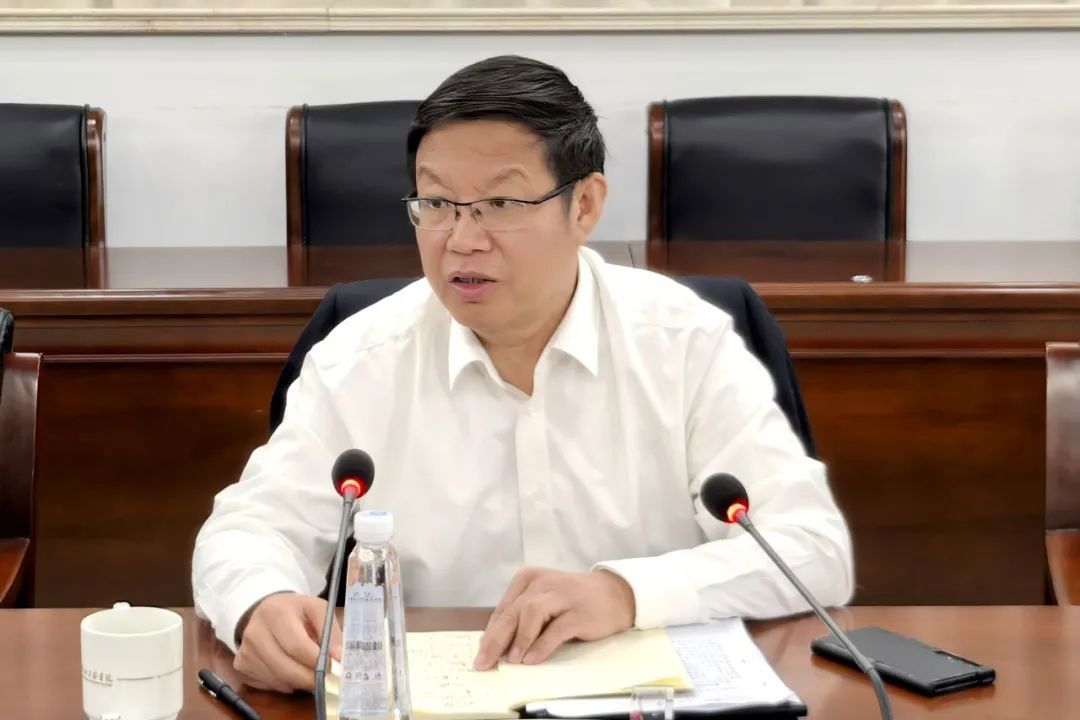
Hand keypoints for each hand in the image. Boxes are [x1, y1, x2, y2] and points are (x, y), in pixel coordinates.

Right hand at [233, 592, 341, 693]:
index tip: (334, 668)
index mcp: (276, 613)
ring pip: (277, 680)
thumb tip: (338, 657)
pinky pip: (267, 685)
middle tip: (325, 680)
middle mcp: (254, 632)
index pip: (297, 646)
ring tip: (309, 672)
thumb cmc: (296, 610)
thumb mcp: (317, 609)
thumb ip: (330, 631)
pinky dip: (283, 683)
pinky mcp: (240, 665)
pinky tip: (290, 670)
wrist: (265, 609)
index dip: (317, 662)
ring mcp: (245, 651)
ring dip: (298, 682)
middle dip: (309, 678)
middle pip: (285, 668)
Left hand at [473, 567, 635, 669]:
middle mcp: (542, 583)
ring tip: (511, 660)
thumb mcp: (543, 602)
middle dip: (495, 640)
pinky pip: (556, 629)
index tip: (481, 653)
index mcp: (528, 578)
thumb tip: (494, 643)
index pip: (503, 609)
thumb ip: (521, 617)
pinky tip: (532, 659)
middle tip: (483, 662)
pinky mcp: (578, 612)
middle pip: (512, 612)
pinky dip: (541, 646)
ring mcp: (562, 596)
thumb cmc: (572, 601)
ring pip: (531, 614)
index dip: (490, 633)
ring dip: (519, 640)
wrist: (614, 594)